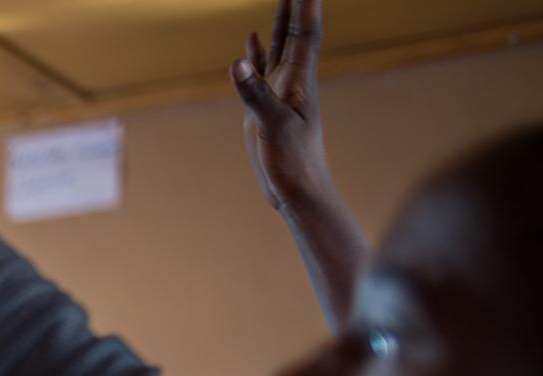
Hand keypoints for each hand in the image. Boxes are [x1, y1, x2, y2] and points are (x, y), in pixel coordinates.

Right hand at [232, 0, 335, 213]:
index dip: (305, 3)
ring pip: (282, 44)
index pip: (305, 30)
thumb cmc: (293, 161)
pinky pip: (263, 69)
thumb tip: (237, 62)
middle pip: (296, 30)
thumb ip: (256, 93)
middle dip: (295, 2)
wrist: (298, 190)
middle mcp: (293, 79)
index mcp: (300, 79)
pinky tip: (252, 39)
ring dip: (281, 18)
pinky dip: (258, 51)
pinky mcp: (266, 106)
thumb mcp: (272, 126)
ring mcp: (279, 91)